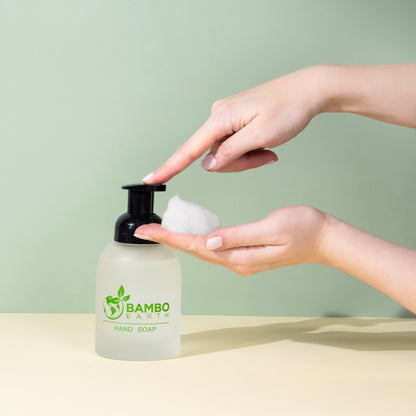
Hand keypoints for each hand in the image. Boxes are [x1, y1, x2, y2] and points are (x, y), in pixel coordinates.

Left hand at [134, 206, 327, 275]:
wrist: (325, 239)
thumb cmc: (303, 229)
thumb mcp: (271, 228)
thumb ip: (239, 237)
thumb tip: (210, 242)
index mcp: (240, 256)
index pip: (197, 247)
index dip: (170, 238)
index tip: (147, 231)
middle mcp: (237, 262)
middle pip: (195, 251)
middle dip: (169, 240)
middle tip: (145, 230)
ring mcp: (242, 260)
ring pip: (203, 252)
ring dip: (181, 242)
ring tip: (161, 232)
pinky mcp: (246, 255)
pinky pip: (215, 250)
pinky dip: (198, 242)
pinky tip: (192, 235)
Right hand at [143, 65, 325, 183]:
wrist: (307, 90)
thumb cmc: (288, 109)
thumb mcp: (260, 135)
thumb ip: (231, 152)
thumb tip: (208, 164)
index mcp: (220, 119)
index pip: (189, 149)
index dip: (169, 167)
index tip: (150, 178)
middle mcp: (218, 117)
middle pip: (215, 156)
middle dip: (239, 164)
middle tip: (264, 156)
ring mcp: (226, 119)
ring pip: (227, 153)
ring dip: (247, 158)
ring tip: (268, 148)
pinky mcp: (235, 121)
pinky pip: (235, 145)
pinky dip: (250, 151)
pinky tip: (266, 144)